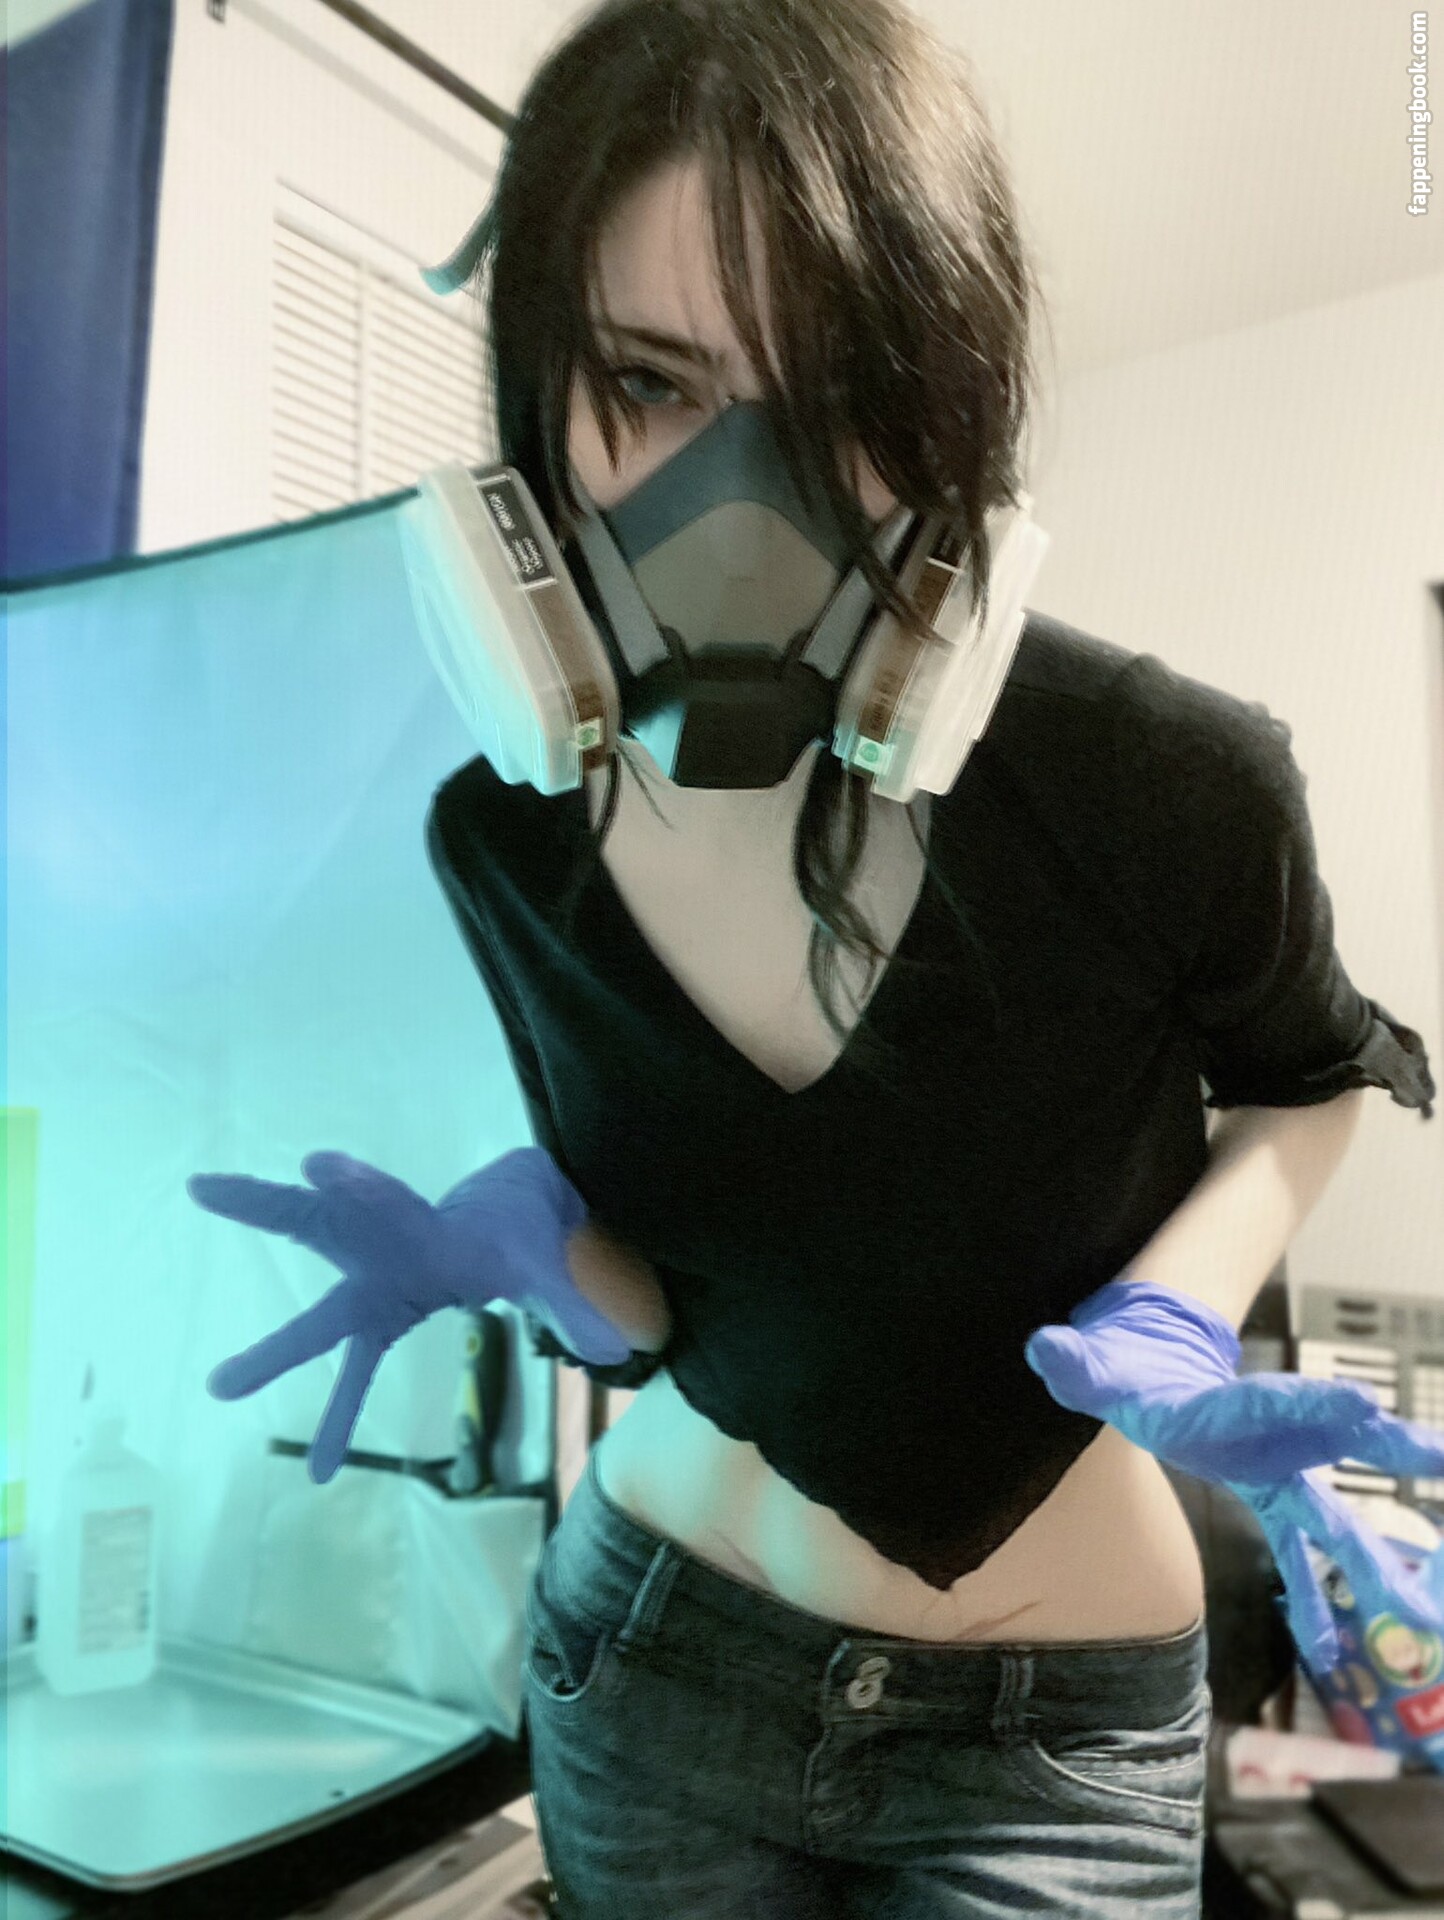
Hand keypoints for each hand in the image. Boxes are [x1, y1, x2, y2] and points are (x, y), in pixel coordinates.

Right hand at [190, 1147, 631, 1482]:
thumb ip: (571, 1299)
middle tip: (203, 1185)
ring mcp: (375, 1280)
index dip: (354, 1185)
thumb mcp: (549, 1257)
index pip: (386, 1201)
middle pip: (318, 1222)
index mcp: (425, 1224)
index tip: (319, 1164)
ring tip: (221, 1387)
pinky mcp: (381, 1314)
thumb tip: (615, 1349)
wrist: (517, 1213)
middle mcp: (385, 1245)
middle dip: (266, 1207)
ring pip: (318, 1312)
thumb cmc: (524, 1225)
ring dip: (276, 1348)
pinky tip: (323, 1472)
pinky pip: (353, 1368)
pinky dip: (343, 1415)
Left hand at [1024, 1278, 1443, 1670]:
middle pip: (1323, 1446)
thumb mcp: (1090, 1365)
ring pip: (1329, 1514)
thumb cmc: (1119, 1367)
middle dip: (1379, 1451)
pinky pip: (1301, 1549)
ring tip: (1415, 1607)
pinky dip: (1320, 1594)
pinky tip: (1334, 1648)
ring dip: (1372, 1554)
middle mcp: (1259, 1432)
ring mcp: (1272, 1465)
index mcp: (1213, 1405)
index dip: (1304, 1406)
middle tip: (1433, 1456)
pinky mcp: (1270, 1489)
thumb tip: (1043, 1348)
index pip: (1260, 1404)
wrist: (1151, 1357)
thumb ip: (1072, 1362)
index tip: (1363, 1406)